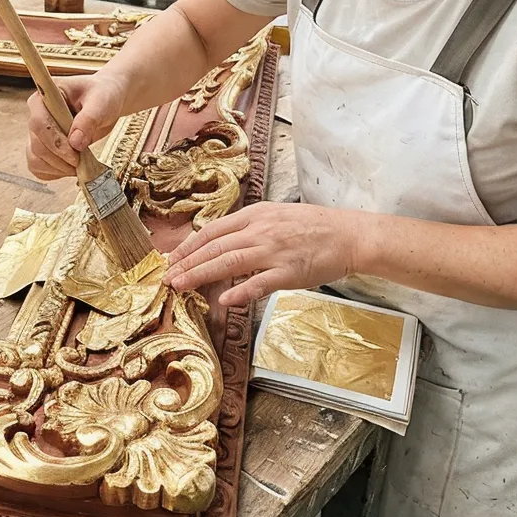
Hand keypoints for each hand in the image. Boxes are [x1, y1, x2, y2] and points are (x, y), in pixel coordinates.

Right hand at [25, 73, 128, 180]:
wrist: (105, 103)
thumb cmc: (102, 95)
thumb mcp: (101, 102)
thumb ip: (88, 119)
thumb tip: (75, 143)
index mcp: (44, 97)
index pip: (39, 124)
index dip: (55, 142)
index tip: (75, 154)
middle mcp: (36, 115)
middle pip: (37, 145)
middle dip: (59, 159)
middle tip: (81, 163)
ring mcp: (37, 134)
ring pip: (35, 159)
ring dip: (57, 168)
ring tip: (79, 166)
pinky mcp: (43, 148)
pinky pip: (39, 167)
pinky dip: (54, 173)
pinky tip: (71, 168)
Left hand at [162, 202, 360, 305]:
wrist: (349, 235)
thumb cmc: (314, 227)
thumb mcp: (276, 217)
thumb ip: (250, 228)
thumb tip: (222, 243)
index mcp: (255, 215)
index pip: (212, 230)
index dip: (188, 245)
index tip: (171, 259)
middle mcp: (260, 230)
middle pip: (214, 247)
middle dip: (186, 262)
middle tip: (167, 277)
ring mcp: (274, 251)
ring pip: (229, 262)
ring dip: (200, 274)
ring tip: (181, 286)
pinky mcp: (289, 272)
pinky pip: (259, 283)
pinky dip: (239, 292)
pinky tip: (223, 301)